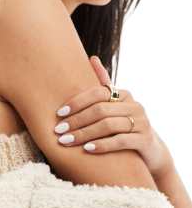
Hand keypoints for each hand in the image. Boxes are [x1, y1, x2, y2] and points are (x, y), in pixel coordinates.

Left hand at [54, 55, 174, 178]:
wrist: (149, 150)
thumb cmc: (124, 127)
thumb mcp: (114, 106)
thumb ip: (103, 86)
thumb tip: (92, 58)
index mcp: (123, 95)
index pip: (98, 92)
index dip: (77, 102)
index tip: (59, 113)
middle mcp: (134, 106)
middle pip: (100, 110)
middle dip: (76, 120)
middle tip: (58, 130)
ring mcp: (141, 122)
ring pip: (108, 126)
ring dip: (84, 134)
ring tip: (66, 141)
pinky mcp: (144, 139)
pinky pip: (120, 141)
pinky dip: (102, 145)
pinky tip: (86, 149)